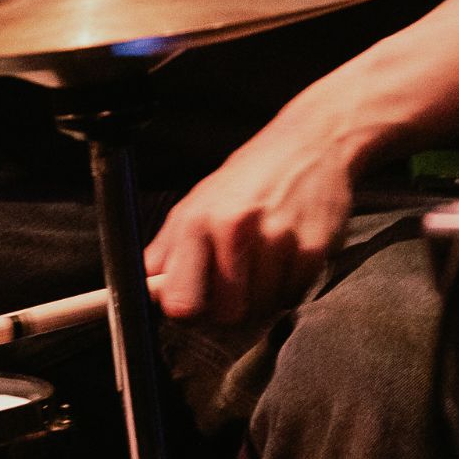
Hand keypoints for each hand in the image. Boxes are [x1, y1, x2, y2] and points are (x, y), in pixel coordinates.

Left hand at [144, 94, 361, 323]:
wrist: (310, 144)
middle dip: (228, 309)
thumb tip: (145, 292)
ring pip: (261, 311)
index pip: (181, 301)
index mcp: (197, 221)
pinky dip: (288, 288)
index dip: (187, 312)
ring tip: (261, 266)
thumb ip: (167, 251)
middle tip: (233, 288)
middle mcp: (234, 229)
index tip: (195, 306)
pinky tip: (284, 260)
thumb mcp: (196, 203)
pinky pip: (292, 298)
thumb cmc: (249, 177)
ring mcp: (277, 241)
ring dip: (261, 299)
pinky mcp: (313, 250)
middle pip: (226, 315)